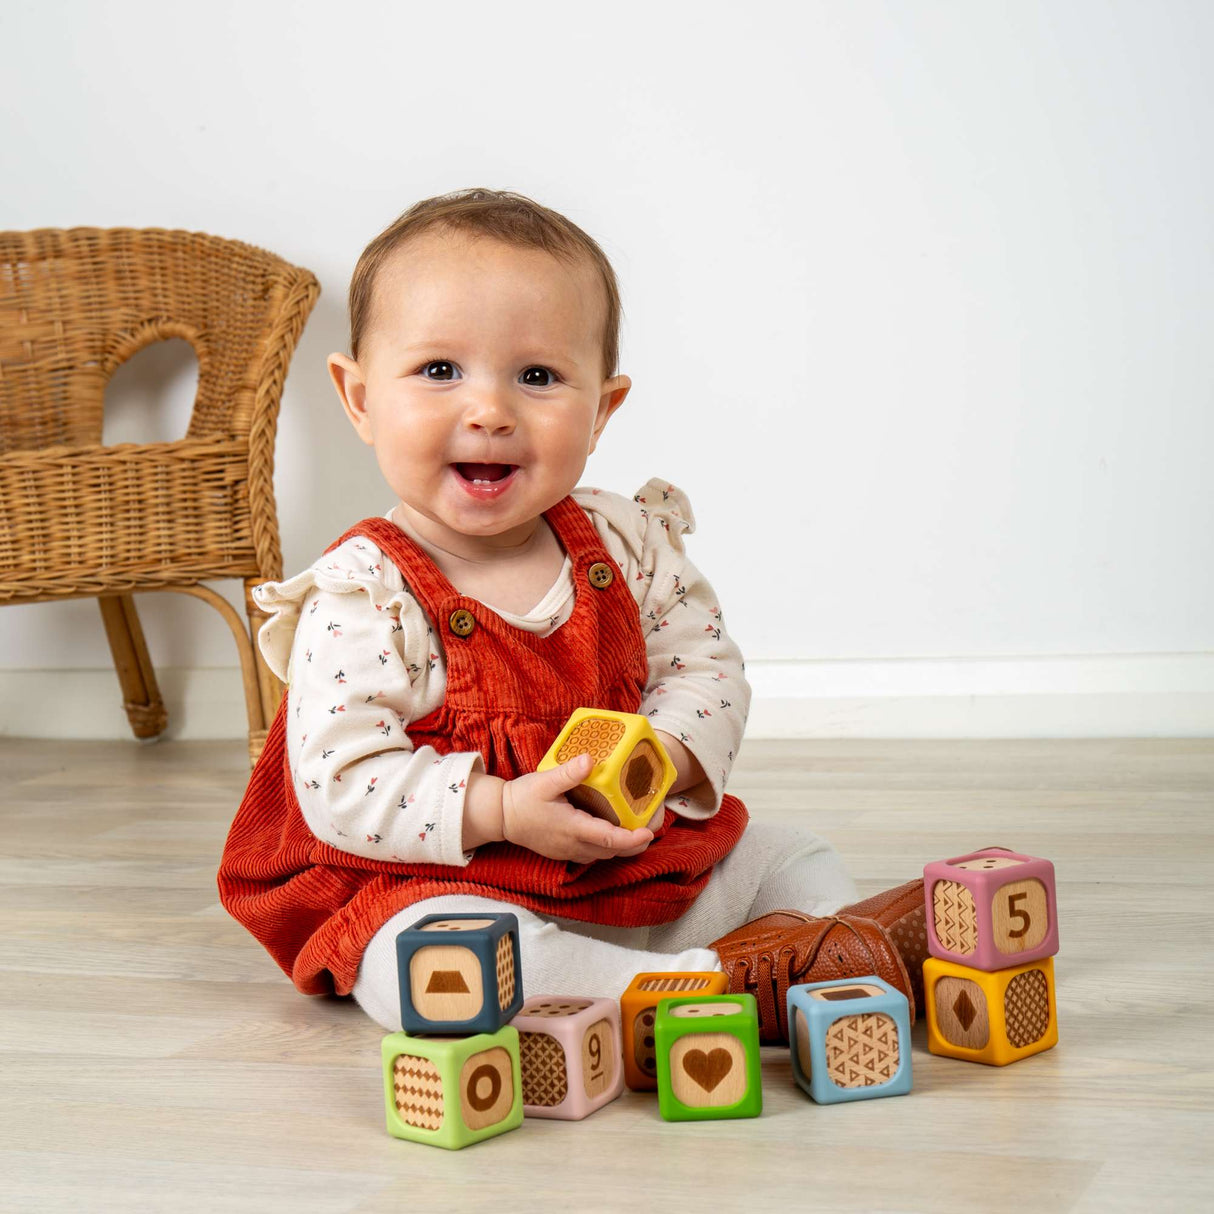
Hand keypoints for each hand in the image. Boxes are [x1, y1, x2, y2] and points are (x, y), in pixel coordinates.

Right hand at [501, 752, 654, 863]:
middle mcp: (573, 845)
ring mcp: (568, 851)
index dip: (632, 839)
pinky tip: (612, 833)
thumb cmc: (522, 798)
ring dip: (621, 847)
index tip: (649, 832)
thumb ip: (569, 773)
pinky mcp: (564, 851)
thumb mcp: (545, 781)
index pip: (610, 840)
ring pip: (602, 855)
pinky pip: (592, 854)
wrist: (500, 817)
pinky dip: (607, 847)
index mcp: (572, 828)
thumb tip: (590, 760)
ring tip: (637, 832)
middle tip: (651, 831)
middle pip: (612, 852)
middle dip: (634, 845)